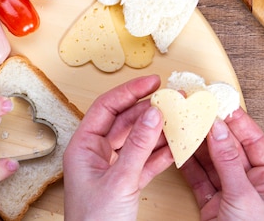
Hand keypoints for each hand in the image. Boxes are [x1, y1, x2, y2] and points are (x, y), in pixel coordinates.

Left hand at [63, 75, 173, 220]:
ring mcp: (112, 167)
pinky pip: (145, 160)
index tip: (152, 81)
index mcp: (83, 146)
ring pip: (137, 140)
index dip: (129, 91)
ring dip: (158, 130)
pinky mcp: (126, 182)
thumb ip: (138, 145)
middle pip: (124, 121)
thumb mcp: (119, 180)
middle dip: (149, 109)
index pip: (107, 107)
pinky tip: (177, 145)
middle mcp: (96, 153)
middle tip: (172, 99)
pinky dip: (161, 153)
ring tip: (179, 118)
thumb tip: (153, 113)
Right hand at [179, 108, 263, 220]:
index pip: (254, 141)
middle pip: (230, 148)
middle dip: (214, 130)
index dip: (238, 122)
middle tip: (200, 112)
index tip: (223, 104)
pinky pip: (198, 177)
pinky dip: (188, 164)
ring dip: (198, 145)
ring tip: (187, 126)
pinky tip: (181, 150)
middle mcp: (250, 183)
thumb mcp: (244, 196)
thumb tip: (218, 131)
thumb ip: (228, 162)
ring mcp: (230, 193)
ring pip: (212, 161)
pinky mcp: (211, 204)